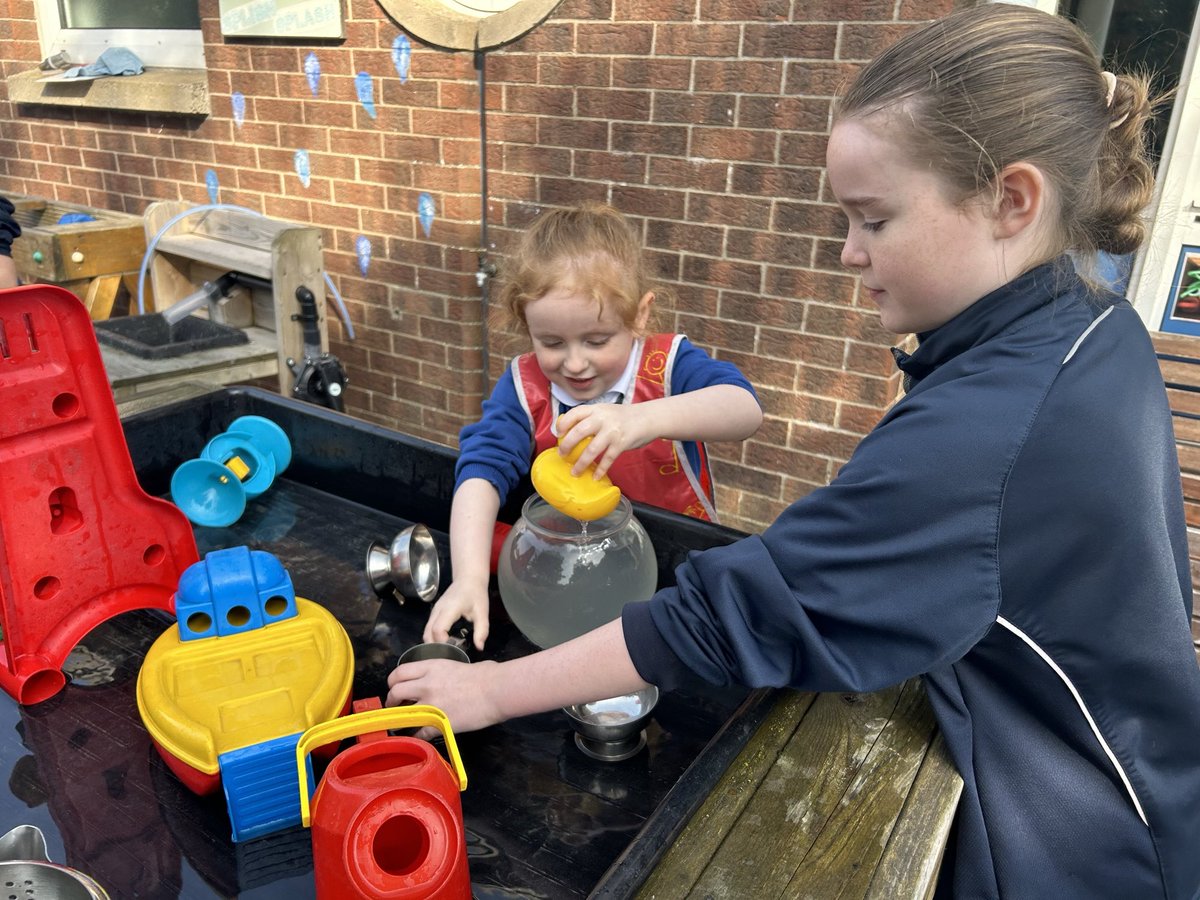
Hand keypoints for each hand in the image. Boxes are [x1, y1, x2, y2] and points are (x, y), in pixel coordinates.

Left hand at [386, 658, 503, 733]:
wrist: (496, 691)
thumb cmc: (485, 675)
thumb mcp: (456, 665)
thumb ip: (442, 672)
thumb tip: (443, 677)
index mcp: (430, 667)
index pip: (399, 672)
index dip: (393, 681)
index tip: (395, 687)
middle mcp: (426, 684)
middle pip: (395, 691)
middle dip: (391, 700)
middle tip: (395, 705)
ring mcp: (430, 704)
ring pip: (403, 713)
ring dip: (400, 719)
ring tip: (403, 722)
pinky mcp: (438, 723)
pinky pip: (419, 732)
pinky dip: (416, 735)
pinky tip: (418, 736)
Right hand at [424, 579, 489, 650]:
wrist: (468, 578)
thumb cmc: (476, 594)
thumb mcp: (483, 612)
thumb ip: (482, 630)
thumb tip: (480, 647)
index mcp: (449, 609)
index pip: (438, 629)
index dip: (443, 642)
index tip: (454, 648)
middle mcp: (438, 610)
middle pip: (428, 633)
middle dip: (436, 646)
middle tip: (451, 652)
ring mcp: (434, 611)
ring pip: (426, 632)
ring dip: (434, 643)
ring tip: (449, 648)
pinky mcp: (434, 613)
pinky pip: (429, 628)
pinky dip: (434, 637)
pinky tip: (446, 641)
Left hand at [557, 404, 651, 479]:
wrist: (648, 417)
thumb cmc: (623, 417)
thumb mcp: (605, 411)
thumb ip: (590, 419)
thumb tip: (571, 433)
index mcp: (596, 409)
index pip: (574, 413)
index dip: (563, 423)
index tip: (558, 434)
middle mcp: (602, 418)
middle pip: (578, 432)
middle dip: (567, 445)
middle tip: (562, 455)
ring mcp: (612, 431)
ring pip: (592, 449)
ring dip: (581, 463)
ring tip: (575, 472)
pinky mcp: (621, 443)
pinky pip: (608, 459)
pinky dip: (601, 469)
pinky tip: (595, 476)